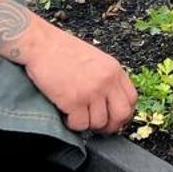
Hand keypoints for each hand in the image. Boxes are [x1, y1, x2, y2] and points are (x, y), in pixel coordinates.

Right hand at [22, 23, 136, 133]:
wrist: (40, 44)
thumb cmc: (62, 50)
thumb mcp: (95, 59)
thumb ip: (106, 78)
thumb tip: (110, 102)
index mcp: (114, 69)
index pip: (132, 99)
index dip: (124, 113)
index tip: (114, 118)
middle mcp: (106, 81)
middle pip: (122, 115)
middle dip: (110, 126)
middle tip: (98, 127)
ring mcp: (91, 91)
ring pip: (99, 123)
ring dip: (87, 123)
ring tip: (76, 114)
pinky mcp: (73, 101)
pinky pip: (80, 124)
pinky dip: (72, 124)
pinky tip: (66, 114)